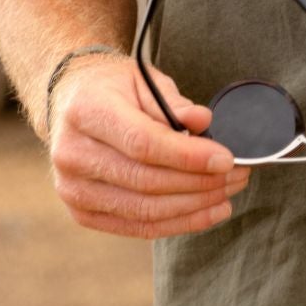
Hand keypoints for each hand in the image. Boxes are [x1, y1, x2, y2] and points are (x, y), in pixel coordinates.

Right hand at [49, 54, 249, 237]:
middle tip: (237, 174)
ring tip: (228, 192)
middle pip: (146, 180)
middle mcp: (72, 153)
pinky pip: (137, 226)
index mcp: (87, 111)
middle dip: (199, 182)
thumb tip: (203, 121)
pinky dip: (178, 223)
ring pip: (145, 210)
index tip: (225, 158)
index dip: (188, 156)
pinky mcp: (83, 212)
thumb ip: (172, 102)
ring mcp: (74, 188)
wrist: (69, 103)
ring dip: (195, 206)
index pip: (142, 142)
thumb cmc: (111, 87)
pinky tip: (208, 211)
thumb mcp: (142, 78)